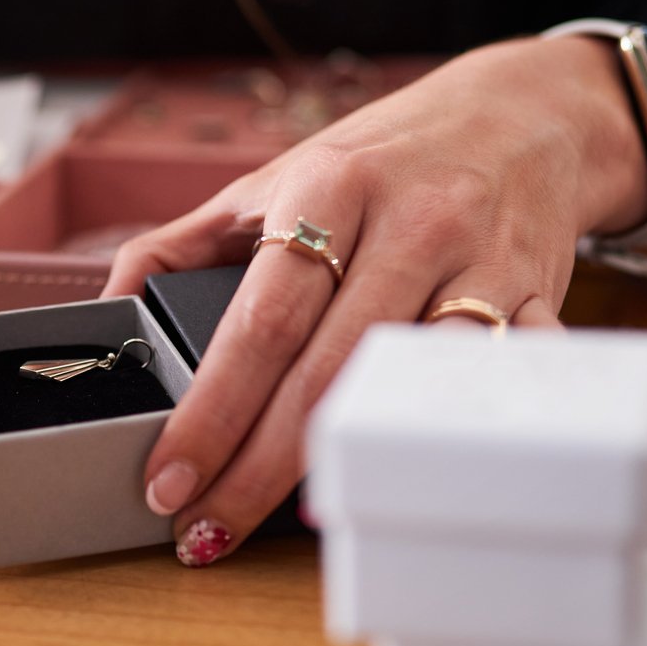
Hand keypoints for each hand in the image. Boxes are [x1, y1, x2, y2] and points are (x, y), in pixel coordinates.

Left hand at [103, 36, 646, 564]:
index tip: (169, 478)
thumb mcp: (275, 180)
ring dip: (352, 460)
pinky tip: (409, 480)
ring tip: (295, 519)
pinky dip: (456, 436)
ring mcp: (481, 262)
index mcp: (328, 188)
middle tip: (209, 529)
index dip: (211, 411)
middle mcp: (409, 223)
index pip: (259, 320)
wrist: (522, 117)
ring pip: (409, 384)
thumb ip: (182, 244)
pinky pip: (502, 379)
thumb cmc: (381, 161)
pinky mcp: (538, 299)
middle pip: (326, 370)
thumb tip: (109, 310)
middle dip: (259, 466)